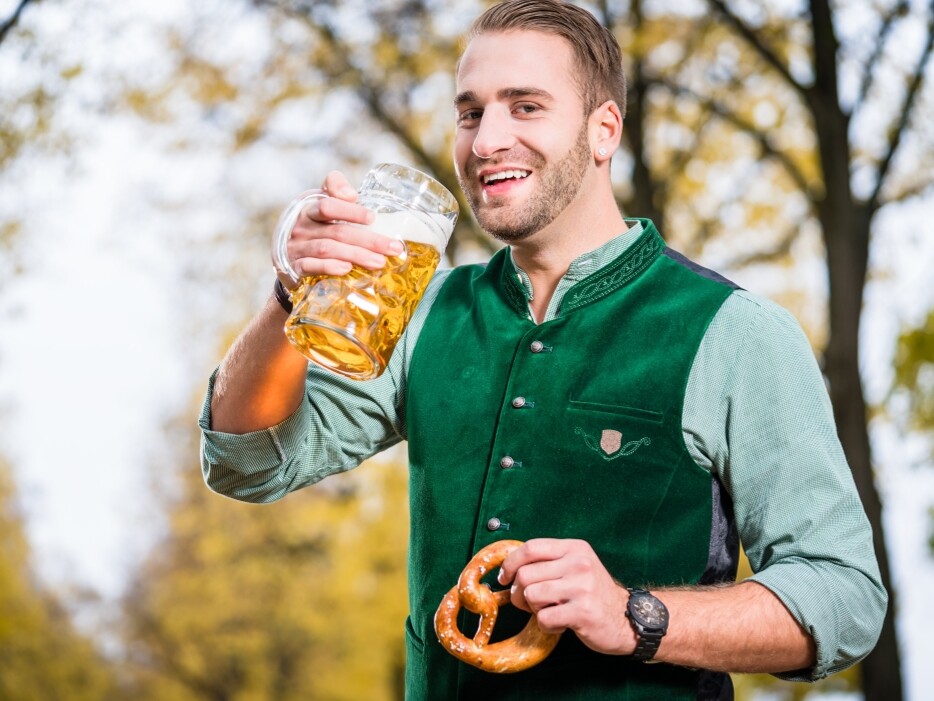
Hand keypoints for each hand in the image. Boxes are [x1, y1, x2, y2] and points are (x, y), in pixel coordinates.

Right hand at [272, 170, 404, 286]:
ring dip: (356, 255)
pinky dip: (329, 267)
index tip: (373, 218)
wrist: (286, 257)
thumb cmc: (314, 227)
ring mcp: (295, 247)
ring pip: (328, 249)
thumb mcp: (322, 205)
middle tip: (393, 248)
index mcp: (309, 207)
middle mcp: (301, 226)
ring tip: (380, 262)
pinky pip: (309, 266)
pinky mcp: (292, 267)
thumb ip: (337, 190)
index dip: (351, 211)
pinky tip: (347, 269)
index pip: (329, 205)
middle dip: (368, 240)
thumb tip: (351, 194)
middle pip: (337, 231)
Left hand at [497, 538, 636, 655]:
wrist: (628, 618)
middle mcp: (579, 564)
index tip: (504, 578)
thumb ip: (548, 562)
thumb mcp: (575, 567)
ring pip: (531, 596)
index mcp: (574, 548)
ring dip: (535, 610)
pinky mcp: (582, 612)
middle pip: (526, 575)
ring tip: (551, 611)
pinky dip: (547, 625)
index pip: (530, 548)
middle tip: (529, 604)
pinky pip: (544, 618)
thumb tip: (509, 568)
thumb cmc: (594, 594)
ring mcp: (582, 587)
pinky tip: (562, 624)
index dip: (510, 563)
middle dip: (519, 593)